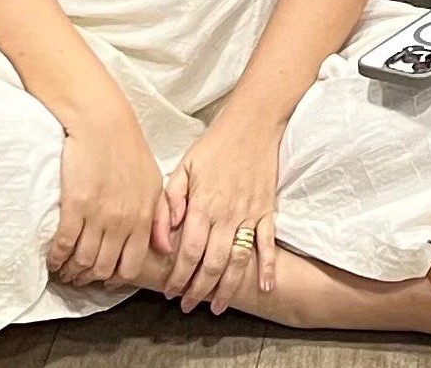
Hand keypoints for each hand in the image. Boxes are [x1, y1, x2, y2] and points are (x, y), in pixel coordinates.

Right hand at [50, 91, 170, 290]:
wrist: (102, 122)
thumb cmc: (128, 149)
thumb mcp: (153, 183)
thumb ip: (160, 217)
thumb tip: (163, 248)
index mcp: (144, 216)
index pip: (131, 265)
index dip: (116, 278)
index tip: (105, 279)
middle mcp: (123, 221)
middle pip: (103, 268)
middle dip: (89, 278)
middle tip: (78, 277)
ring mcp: (98, 215)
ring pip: (82, 261)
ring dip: (71, 270)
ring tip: (65, 269)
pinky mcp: (74, 206)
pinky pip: (64, 245)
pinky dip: (56, 257)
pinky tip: (53, 258)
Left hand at [156, 100, 288, 312]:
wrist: (253, 123)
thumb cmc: (215, 145)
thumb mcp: (183, 168)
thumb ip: (169, 203)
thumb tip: (163, 239)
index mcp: (202, 205)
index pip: (188, 252)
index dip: (178, 277)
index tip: (170, 292)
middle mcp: (226, 215)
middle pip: (212, 263)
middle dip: (198, 290)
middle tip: (188, 306)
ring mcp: (249, 215)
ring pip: (238, 260)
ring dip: (227, 287)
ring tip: (216, 307)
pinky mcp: (266, 211)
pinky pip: (268, 243)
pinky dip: (268, 266)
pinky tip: (265, 286)